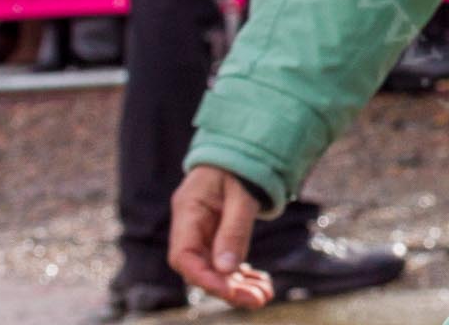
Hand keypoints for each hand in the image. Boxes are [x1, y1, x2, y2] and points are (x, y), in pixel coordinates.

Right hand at [169, 166, 274, 308]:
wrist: (243, 147)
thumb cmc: (240, 163)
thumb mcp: (241, 192)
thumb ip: (233, 229)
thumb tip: (226, 269)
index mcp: (188, 210)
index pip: (184, 255)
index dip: (204, 277)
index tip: (229, 291)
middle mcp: (191, 225)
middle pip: (200, 267)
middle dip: (227, 287)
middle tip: (258, 300)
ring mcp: (203, 231)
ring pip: (214, 268)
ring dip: (238, 285)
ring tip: (264, 296)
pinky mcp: (217, 235)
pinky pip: (226, 261)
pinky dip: (242, 274)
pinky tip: (260, 285)